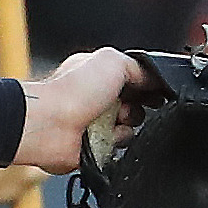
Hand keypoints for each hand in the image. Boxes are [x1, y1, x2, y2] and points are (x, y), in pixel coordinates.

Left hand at [12, 47, 153, 173]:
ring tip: (111, 120)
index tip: (157, 90)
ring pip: (131, 127)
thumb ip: (140, 68)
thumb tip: (157, 79)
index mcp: (101, 74)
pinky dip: (116, 141)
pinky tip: (103, 135)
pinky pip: (120, 146)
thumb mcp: (113, 61)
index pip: (136, 79)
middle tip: (124, 103)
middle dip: (138, 105)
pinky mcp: (95, 145)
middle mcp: (99, 98)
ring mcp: (97, 122)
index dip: (149, 84)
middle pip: (138, 104)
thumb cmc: (73, 89)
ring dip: (126, 124)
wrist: (50, 124)